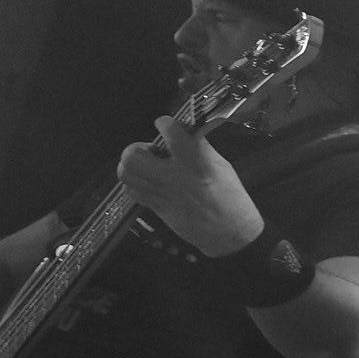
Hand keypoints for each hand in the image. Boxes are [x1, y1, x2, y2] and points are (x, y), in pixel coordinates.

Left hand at [114, 114, 265, 256]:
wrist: (229, 233)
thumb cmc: (231, 197)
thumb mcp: (222, 166)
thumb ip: (200, 147)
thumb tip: (185, 131)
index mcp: (196, 164)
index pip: (171, 135)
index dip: (165, 123)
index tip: (166, 124)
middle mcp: (174, 178)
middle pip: (133, 157)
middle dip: (136, 148)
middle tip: (150, 151)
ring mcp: (161, 195)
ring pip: (126, 174)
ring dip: (131, 165)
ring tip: (146, 165)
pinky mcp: (156, 208)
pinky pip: (132, 190)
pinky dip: (135, 182)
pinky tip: (148, 180)